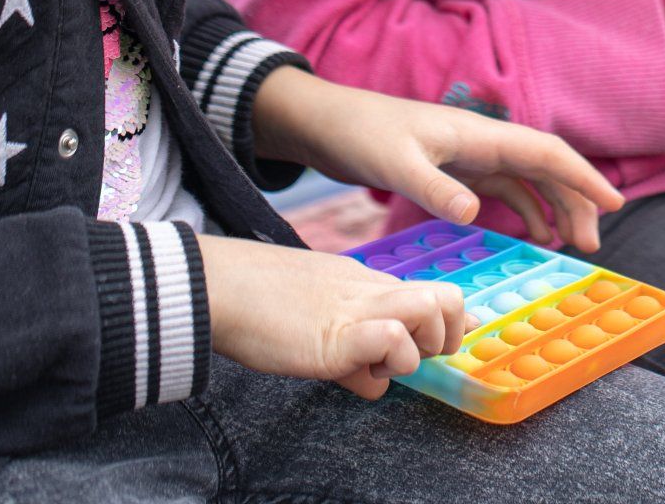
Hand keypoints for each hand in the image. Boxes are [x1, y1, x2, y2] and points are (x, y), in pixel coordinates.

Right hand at [196, 237, 469, 398]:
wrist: (217, 286)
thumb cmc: (255, 302)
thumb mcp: (318, 320)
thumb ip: (354, 344)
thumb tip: (373, 380)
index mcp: (365, 283)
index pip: (432, 294)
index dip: (444, 326)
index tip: (429, 349)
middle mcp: (371, 290)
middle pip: (448, 299)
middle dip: (442, 339)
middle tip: (401, 359)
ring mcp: (358, 310)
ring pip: (431, 311)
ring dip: (415, 353)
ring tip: (374, 364)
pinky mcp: (338, 335)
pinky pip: (392, 337)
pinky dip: (388, 362)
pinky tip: (354, 371)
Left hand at [252, 69, 624, 250]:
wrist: (326, 123)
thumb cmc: (360, 135)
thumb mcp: (395, 165)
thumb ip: (433, 189)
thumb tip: (475, 214)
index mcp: (479, 134)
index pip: (545, 152)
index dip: (583, 177)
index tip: (613, 204)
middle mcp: (483, 141)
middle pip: (546, 167)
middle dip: (576, 200)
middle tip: (593, 244)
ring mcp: (471, 155)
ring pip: (529, 180)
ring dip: (556, 208)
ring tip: (574, 244)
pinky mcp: (455, 169)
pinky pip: (505, 189)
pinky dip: (527, 210)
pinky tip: (535, 235)